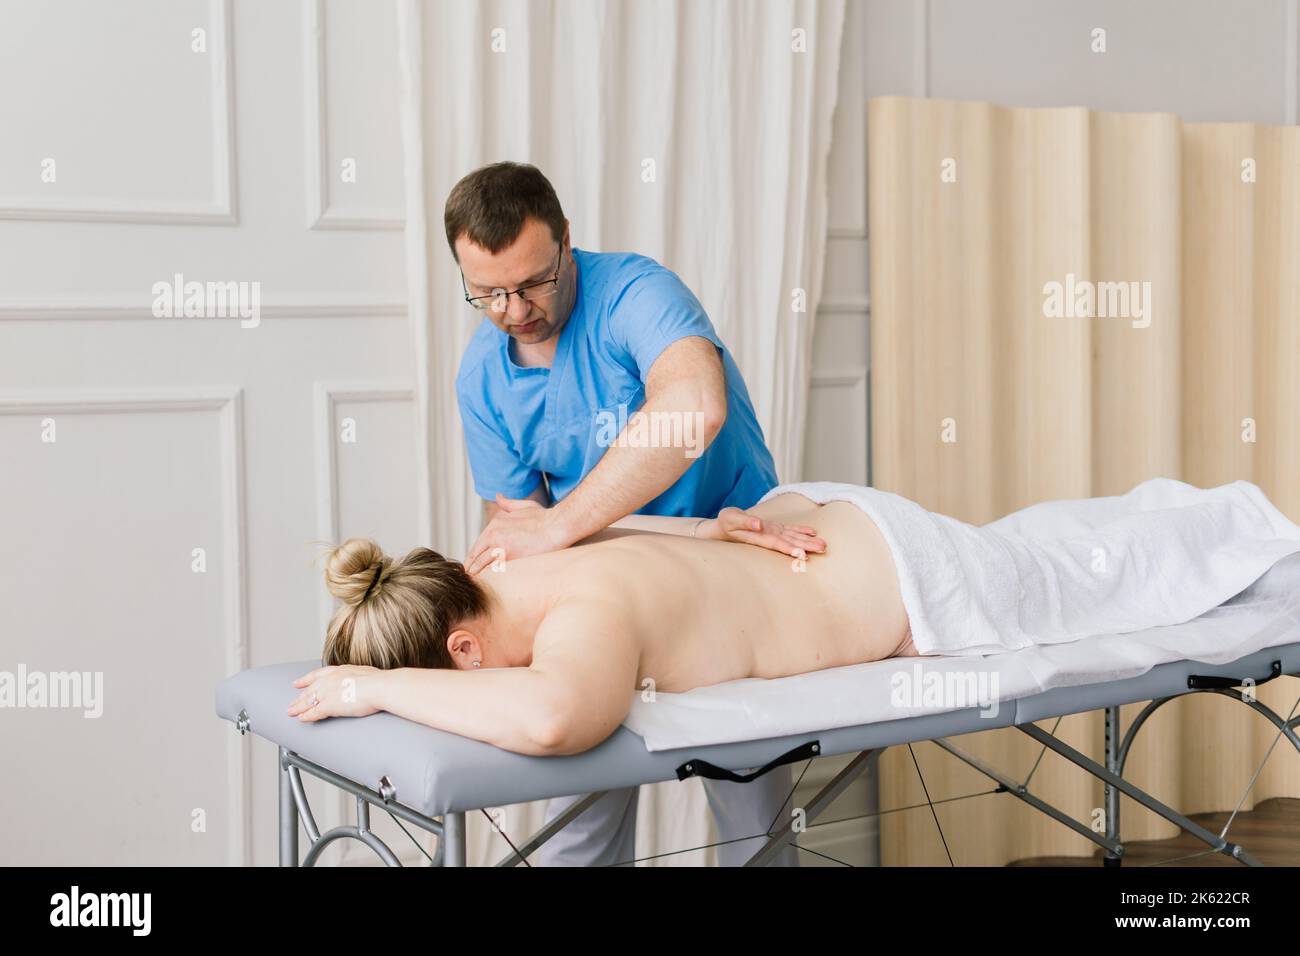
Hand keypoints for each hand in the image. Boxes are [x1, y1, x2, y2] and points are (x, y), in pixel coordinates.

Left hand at [287, 665, 383, 722]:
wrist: (379, 687)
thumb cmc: (379, 681)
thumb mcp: (365, 674)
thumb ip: (358, 678)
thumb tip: (363, 682)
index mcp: (339, 671)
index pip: (317, 675)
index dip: (305, 680)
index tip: (298, 683)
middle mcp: (330, 679)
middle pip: (310, 690)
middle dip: (299, 698)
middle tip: (291, 704)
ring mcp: (328, 692)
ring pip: (308, 701)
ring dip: (298, 708)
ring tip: (291, 713)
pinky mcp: (330, 705)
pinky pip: (314, 712)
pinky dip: (306, 716)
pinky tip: (301, 719)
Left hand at [464, 493, 571, 575]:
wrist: (557, 526)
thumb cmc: (545, 518)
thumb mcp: (523, 506)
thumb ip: (508, 503)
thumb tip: (498, 496)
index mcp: (495, 523)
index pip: (478, 544)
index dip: (474, 557)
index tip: (472, 566)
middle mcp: (493, 534)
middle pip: (475, 555)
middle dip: (471, 567)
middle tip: (470, 578)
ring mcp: (499, 546)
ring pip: (479, 565)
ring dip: (477, 575)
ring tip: (476, 584)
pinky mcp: (507, 558)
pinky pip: (491, 571)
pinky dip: (488, 578)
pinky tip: (488, 585)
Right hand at [702, 507, 826, 558]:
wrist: (722, 529)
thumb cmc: (725, 523)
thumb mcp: (730, 519)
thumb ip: (744, 521)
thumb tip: (759, 524)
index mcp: (758, 537)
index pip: (776, 543)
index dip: (790, 548)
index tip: (803, 555)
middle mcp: (767, 536)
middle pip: (789, 542)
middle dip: (806, 546)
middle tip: (823, 549)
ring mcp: (771, 533)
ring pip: (792, 538)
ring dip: (807, 541)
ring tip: (823, 546)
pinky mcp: (772, 528)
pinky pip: (789, 530)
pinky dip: (800, 531)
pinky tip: (812, 533)